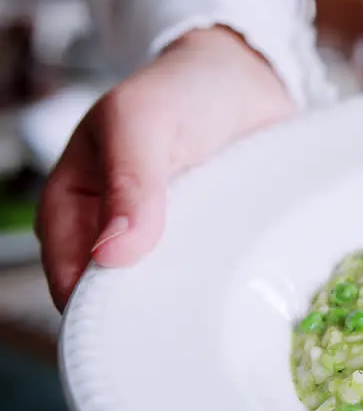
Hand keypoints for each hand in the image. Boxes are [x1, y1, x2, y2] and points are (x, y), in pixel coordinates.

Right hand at [37, 27, 294, 308]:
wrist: (245, 76)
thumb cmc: (180, 90)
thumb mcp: (142, 120)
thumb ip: (128, 181)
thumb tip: (112, 255)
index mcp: (71, 207)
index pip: (70, 282)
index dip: (96, 314)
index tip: (138, 334)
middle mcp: (111, 233)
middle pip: (117, 300)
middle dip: (146, 319)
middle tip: (188, 333)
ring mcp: (162, 242)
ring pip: (164, 296)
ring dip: (187, 306)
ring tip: (219, 317)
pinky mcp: (206, 243)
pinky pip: (206, 279)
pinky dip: (219, 288)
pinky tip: (243, 295)